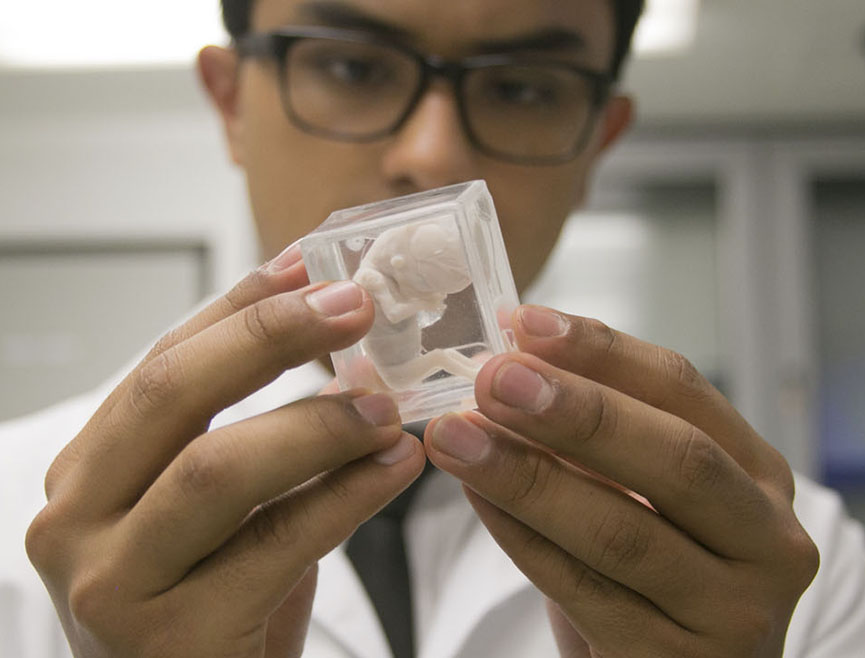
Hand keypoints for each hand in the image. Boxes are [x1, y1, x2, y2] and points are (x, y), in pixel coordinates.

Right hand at [26, 249, 425, 657]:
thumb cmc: (218, 601)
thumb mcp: (222, 504)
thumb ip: (254, 424)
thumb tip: (330, 330)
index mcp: (87, 474)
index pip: (161, 363)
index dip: (239, 308)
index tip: (311, 265)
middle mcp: (76, 523)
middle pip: (171, 394)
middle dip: (270, 338)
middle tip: (355, 307)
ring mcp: (113, 586)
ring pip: (217, 470)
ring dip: (318, 423)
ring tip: (390, 405)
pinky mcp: (173, 644)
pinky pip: (277, 544)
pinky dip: (348, 496)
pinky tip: (398, 467)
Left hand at [425, 305, 818, 657]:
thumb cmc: (652, 571)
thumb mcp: (642, 493)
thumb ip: (592, 436)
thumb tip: (509, 365)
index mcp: (756, 475)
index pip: (684, 392)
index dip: (602, 353)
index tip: (524, 324)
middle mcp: (766, 540)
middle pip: (678, 458)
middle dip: (578, 412)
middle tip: (494, 378)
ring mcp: (733, 613)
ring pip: (623, 531)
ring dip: (528, 476)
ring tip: (456, 437)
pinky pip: (585, 592)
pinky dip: (522, 539)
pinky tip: (477, 498)